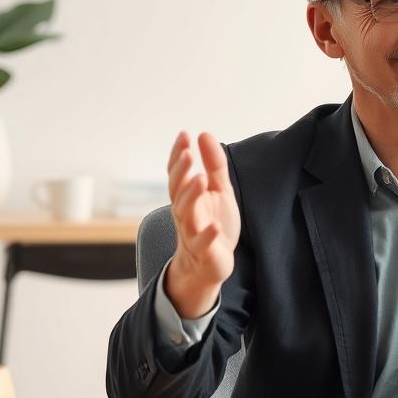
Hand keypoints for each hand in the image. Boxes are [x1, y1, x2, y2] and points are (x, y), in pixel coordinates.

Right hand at [164, 131, 240, 317]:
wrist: (209, 264)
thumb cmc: (212, 222)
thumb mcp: (219, 190)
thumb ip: (214, 165)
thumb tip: (204, 134)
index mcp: (187, 197)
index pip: (177, 173)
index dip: (178, 155)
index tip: (184, 135)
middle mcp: (184, 213)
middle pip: (178, 191)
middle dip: (181, 172)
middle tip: (187, 153)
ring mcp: (191, 233)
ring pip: (186, 214)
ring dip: (191, 196)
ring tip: (200, 178)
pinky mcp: (204, 252)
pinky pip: (202, 243)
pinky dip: (207, 234)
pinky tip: (214, 225)